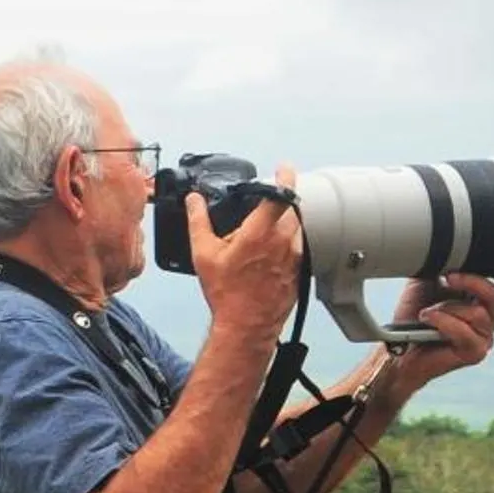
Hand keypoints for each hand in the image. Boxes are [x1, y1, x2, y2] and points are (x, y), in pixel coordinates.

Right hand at [190, 161, 305, 345]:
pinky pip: (298, 247)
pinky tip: (269, 252)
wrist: (247, 325)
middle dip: (281, 200)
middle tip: (267, 200)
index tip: (284, 167)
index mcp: (261, 232)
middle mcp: (283, 241)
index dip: (284, 176)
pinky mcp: (299, 271)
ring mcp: (295, 257)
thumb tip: (194, 201)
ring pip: (296, 228)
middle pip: (291, 209)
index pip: (281, 194)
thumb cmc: (227, 293)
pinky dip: (287, 241)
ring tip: (265, 229)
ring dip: (285, 222)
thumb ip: (198, 221)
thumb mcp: (204, 254)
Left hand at [385, 269, 493, 390]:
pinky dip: (442, 321)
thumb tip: (449, 242)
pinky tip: (427, 319)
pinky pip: (464, 330)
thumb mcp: (428, 280)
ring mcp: (484, 337)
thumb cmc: (414, 314)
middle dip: (470, 282)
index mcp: (483, 301)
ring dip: (447, 308)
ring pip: (478, 313)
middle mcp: (489, 319)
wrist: (399, 346)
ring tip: (427, 312)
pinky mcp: (475, 352)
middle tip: (448, 278)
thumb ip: (445, 264)